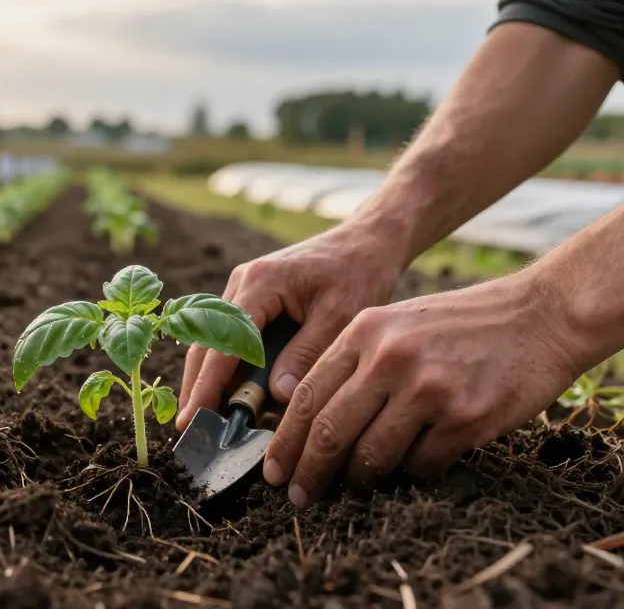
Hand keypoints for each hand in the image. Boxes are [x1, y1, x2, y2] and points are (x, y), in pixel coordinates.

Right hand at [176, 224, 404, 430]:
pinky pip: (229, 338)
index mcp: (260, 282)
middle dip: (196, 387)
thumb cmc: (359, 272)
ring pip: (212, 342)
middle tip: (189, 430)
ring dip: (208, 380)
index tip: (193, 418)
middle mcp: (241, 284)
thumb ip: (307, 354)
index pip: (223, 342)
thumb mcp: (341, 315)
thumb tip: (276, 397)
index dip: (207, 384)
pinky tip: (230, 397)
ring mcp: (241, 291)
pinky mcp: (250, 300)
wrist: (366, 241)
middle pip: (205, 343)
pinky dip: (227, 368)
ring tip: (204, 420)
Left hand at [264, 271, 578, 507]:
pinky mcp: (465, 417)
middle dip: (307, 472)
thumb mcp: (393, 325)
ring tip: (353, 487)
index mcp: (364, 332)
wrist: (536, 317)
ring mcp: (428, 388)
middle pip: (328, 431)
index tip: (274, 469)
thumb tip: (306, 425)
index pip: (306, 396)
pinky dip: (410, 473)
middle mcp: (390, 358)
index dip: (284, 441)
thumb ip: (352, 363)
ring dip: (357, 480)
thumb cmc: (457, 326)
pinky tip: (410, 467)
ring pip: (371, 456)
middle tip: (298, 495)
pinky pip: (420, 465)